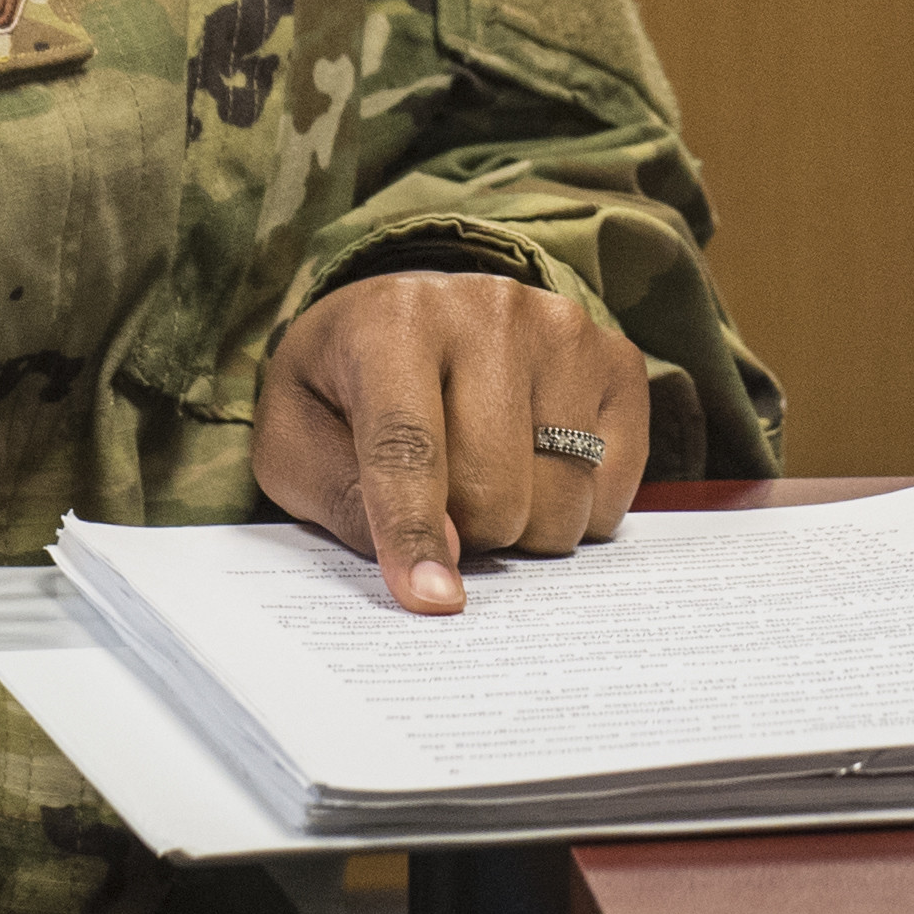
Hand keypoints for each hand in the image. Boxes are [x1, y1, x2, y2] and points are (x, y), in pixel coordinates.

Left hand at [256, 271, 655, 612]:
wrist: (410, 314)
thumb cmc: (346, 387)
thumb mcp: (296, 440)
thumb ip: (345, 501)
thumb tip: (439, 564)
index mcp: (393, 322)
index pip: (409, 446)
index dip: (416, 532)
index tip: (432, 600)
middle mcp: (490, 312)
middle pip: (494, 491)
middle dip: (464, 534)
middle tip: (439, 503)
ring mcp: (565, 332)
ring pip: (561, 500)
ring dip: (521, 528)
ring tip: (486, 480)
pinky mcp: (616, 360)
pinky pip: (613, 491)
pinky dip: (576, 510)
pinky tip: (539, 468)